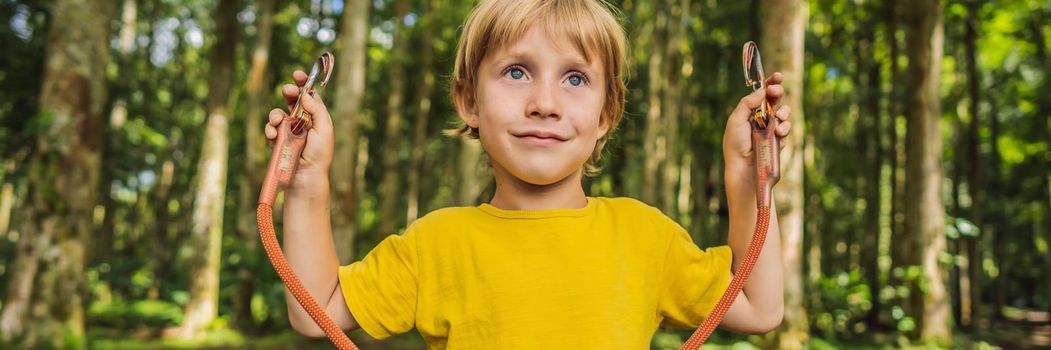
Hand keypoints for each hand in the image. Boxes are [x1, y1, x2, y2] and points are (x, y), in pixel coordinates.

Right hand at [264, 70, 334, 187]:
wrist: (306, 176)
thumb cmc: (319, 154)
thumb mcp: (324, 129)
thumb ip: (317, 109)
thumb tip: (306, 94)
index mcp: (316, 117)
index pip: (309, 97)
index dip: (303, 84)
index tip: (297, 75)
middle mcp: (302, 122)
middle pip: (292, 101)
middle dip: (288, 93)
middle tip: (287, 91)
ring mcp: (288, 131)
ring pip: (278, 113)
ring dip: (276, 113)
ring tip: (277, 121)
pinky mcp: (277, 140)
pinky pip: (270, 129)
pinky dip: (270, 129)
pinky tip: (273, 134)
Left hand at [722, 72, 791, 171]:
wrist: (743, 169)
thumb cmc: (735, 145)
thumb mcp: (736, 120)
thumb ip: (748, 103)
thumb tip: (762, 91)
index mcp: (749, 112)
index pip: (761, 94)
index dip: (770, 84)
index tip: (777, 77)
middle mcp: (761, 119)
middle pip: (775, 100)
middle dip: (778, 93)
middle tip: (776, 92)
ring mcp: (771, 130)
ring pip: (784, 114)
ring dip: (784, 112)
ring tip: (779, 117)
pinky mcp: (779, 141)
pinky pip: (787, 130)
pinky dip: (785, 129)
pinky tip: (779, 133)